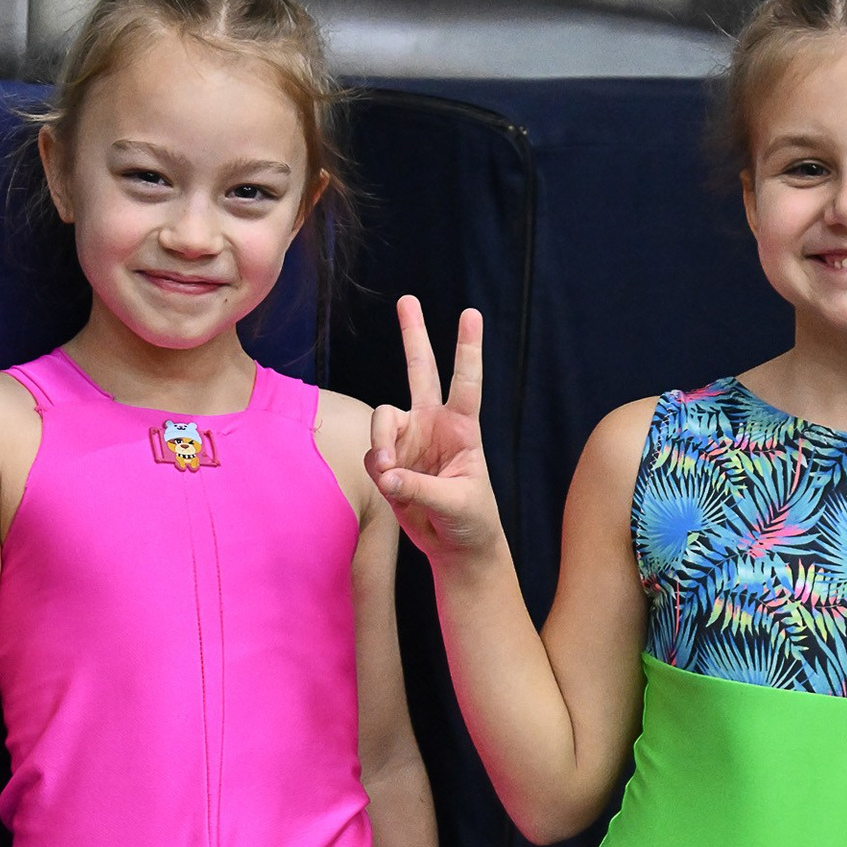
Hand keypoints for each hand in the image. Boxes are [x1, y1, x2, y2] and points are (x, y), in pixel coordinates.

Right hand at [365, 298, 504, 562]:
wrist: (456, 546)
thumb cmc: (470, 520)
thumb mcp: (456, 503)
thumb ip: (420, 488)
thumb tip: (386, 474)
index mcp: (462, 428)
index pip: (466, 383)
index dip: (467, 349)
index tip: (470, 314)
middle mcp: (434, 424)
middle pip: (420, 370)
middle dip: (413, 335)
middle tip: (407, 299)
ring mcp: (410, 440)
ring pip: (383, 418)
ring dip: (382, 442)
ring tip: (390, 472)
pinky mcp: (391, 461)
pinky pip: (375, 454)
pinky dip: (379, 468)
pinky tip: (390, 486)